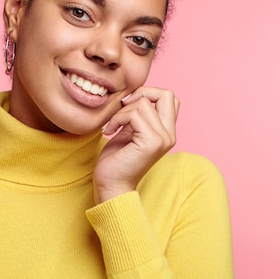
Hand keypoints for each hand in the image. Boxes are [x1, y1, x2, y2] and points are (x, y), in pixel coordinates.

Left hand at [93, 87, 179, 203]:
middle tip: (123, 107)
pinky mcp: (152, 142)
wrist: (111, 185)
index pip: (169, 98)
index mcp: (167, 131)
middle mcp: (170, 134)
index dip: (148, 93)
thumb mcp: (130, 130)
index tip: (128, 106)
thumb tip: (135, 94)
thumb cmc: (117, 159)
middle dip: (141, 93)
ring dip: (122, 111)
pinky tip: (109, 132)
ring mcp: (163, 138)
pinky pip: (134, 114)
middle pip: (166, 94)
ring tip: (112, 126)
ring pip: (144, 103)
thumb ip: (139, 114)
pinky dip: (117, 119)